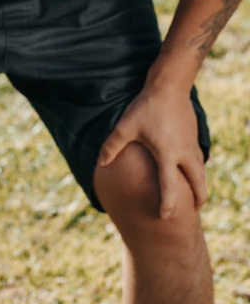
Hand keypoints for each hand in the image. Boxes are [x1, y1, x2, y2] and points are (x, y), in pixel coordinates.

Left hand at [98, 85, 206, 218]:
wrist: (169, 86)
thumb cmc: (146, 107)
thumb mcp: (125, 127)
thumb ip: (112, 146)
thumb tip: (101, 163)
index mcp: (168, 154)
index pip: (170, 186)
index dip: (169, 204)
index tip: (166, 217)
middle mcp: (184, 152)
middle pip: (198, 183)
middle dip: (198, 199)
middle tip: (193, 210)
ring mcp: (191, 144)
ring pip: (201, 171)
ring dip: (200, 185)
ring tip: (196, 195)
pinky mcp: (193, 136)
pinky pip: (199, 159)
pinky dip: (198, 171)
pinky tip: (191, 171)